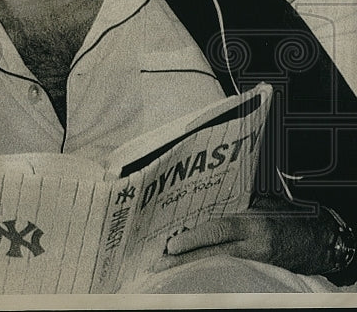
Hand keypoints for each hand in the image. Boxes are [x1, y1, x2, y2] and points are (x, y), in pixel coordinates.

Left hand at [154, 197, 335, 275]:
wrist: (318, 239)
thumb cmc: (288, 215)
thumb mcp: (263, 203)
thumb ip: (235, 206)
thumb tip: (199, 208)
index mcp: (254, 225)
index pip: (219, 231)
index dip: (194, 239)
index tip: (171, 244)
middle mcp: (255, 247)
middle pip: (213, 255)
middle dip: (183, 260)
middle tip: (158, 264)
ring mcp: (258, 262)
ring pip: (218, 266)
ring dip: (191, 267)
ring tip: (167, 269)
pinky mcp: (260, 272)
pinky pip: (229, 271)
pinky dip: (209, 271)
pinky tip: (191, 271)